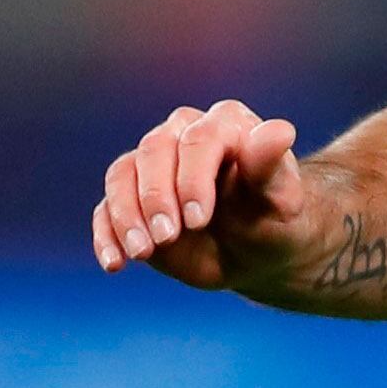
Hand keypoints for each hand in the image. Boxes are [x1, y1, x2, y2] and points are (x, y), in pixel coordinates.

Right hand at [92, 99, 308, 289]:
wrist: (256, 252)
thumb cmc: (273, 219)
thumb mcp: (280, 199)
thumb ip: (271, 166)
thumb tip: (280, 130)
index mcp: (225, 124)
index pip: (199, 140)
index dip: (193, 178)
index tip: (199, 219)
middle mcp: (183, 133)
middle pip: (153, 152)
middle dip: (156, 197)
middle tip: (167, 238)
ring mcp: (153, 164)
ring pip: (122, 175)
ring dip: (126, 215)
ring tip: (141, 252)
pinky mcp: (131, 197)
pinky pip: (106, 208)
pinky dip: (106, 235)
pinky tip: (115, 263)